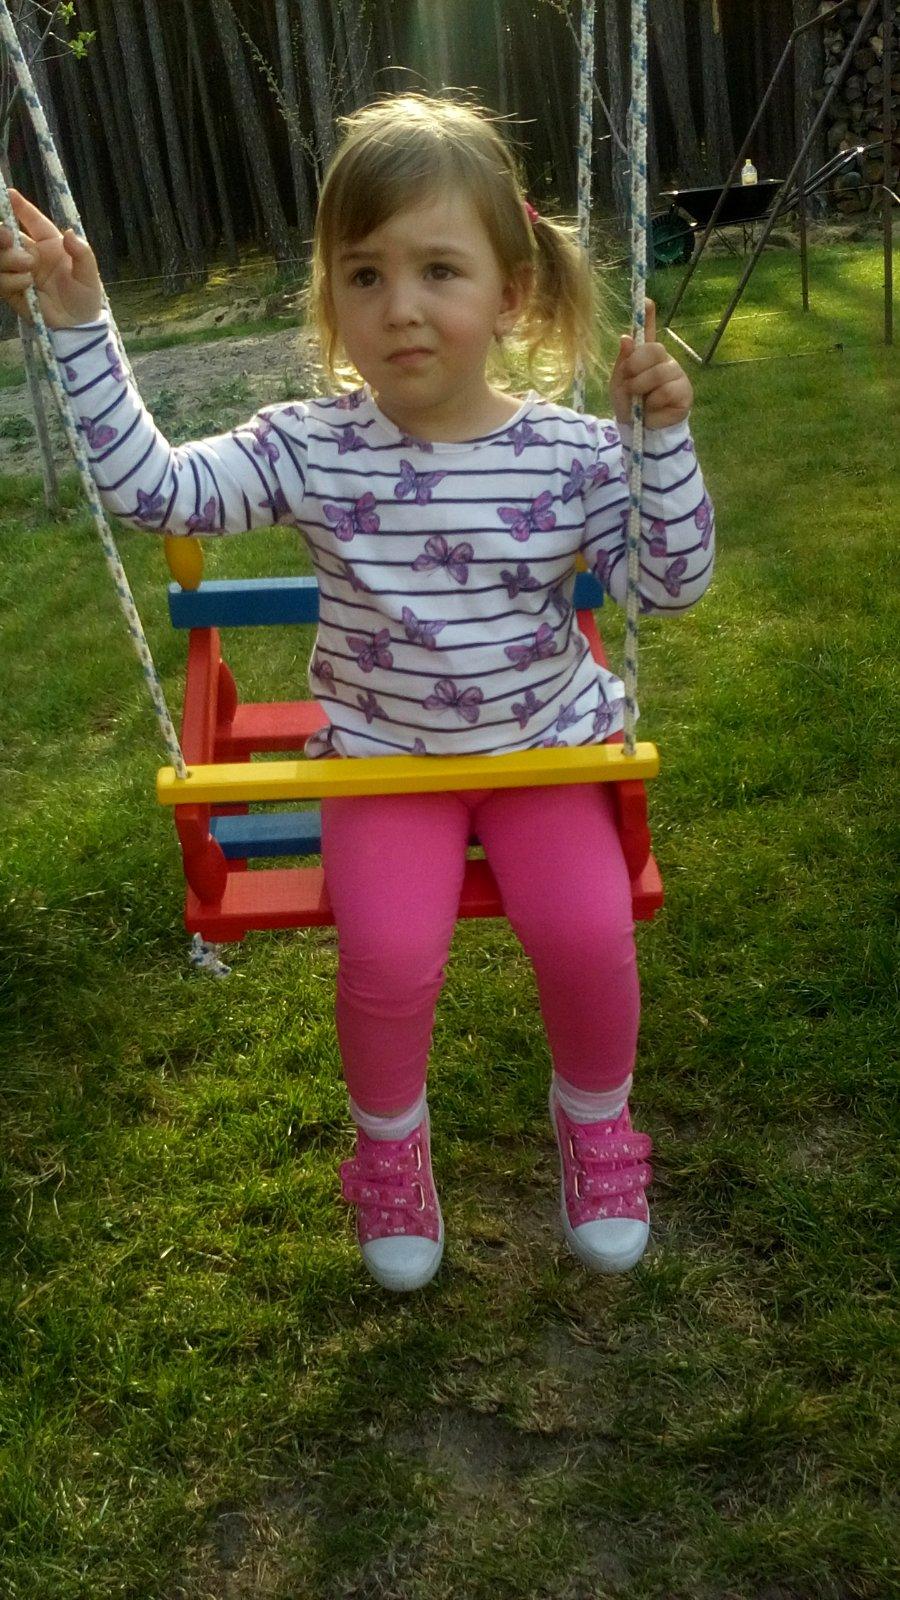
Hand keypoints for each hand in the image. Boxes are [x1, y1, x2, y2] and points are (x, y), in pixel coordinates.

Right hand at [0, 190, 102, 327]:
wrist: (77, 326)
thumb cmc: (84, 296)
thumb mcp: (89, 274)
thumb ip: (82, 253)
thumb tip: (69, 234)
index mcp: (49, 244)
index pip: (32, 220)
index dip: (20, 206)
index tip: (9, 194)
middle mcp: (30, 253)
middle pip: (5, 235)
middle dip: (2, 233)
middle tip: (7, 237)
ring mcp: (18, 271)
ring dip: (8, 259)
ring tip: (28, 271)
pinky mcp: (10, 290)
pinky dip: (9, 281)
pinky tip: (26, 286)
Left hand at [610, 299, 692, 429]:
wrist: (639, 431)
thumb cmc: (629, 405)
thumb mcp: (618, 384)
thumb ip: (622, 363)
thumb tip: (625, 337)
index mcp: (645, 356)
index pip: (647, 331)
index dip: (648, 315)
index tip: (646, 300)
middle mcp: (663, 360)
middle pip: (654, 349)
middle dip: (636, 366)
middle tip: (630, 382)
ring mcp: (676, 374)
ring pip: (659, 373)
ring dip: (642, 389)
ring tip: (640, 401)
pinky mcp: (684, 391)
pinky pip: (667, 391)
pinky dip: (654, 403)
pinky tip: (652, 410)